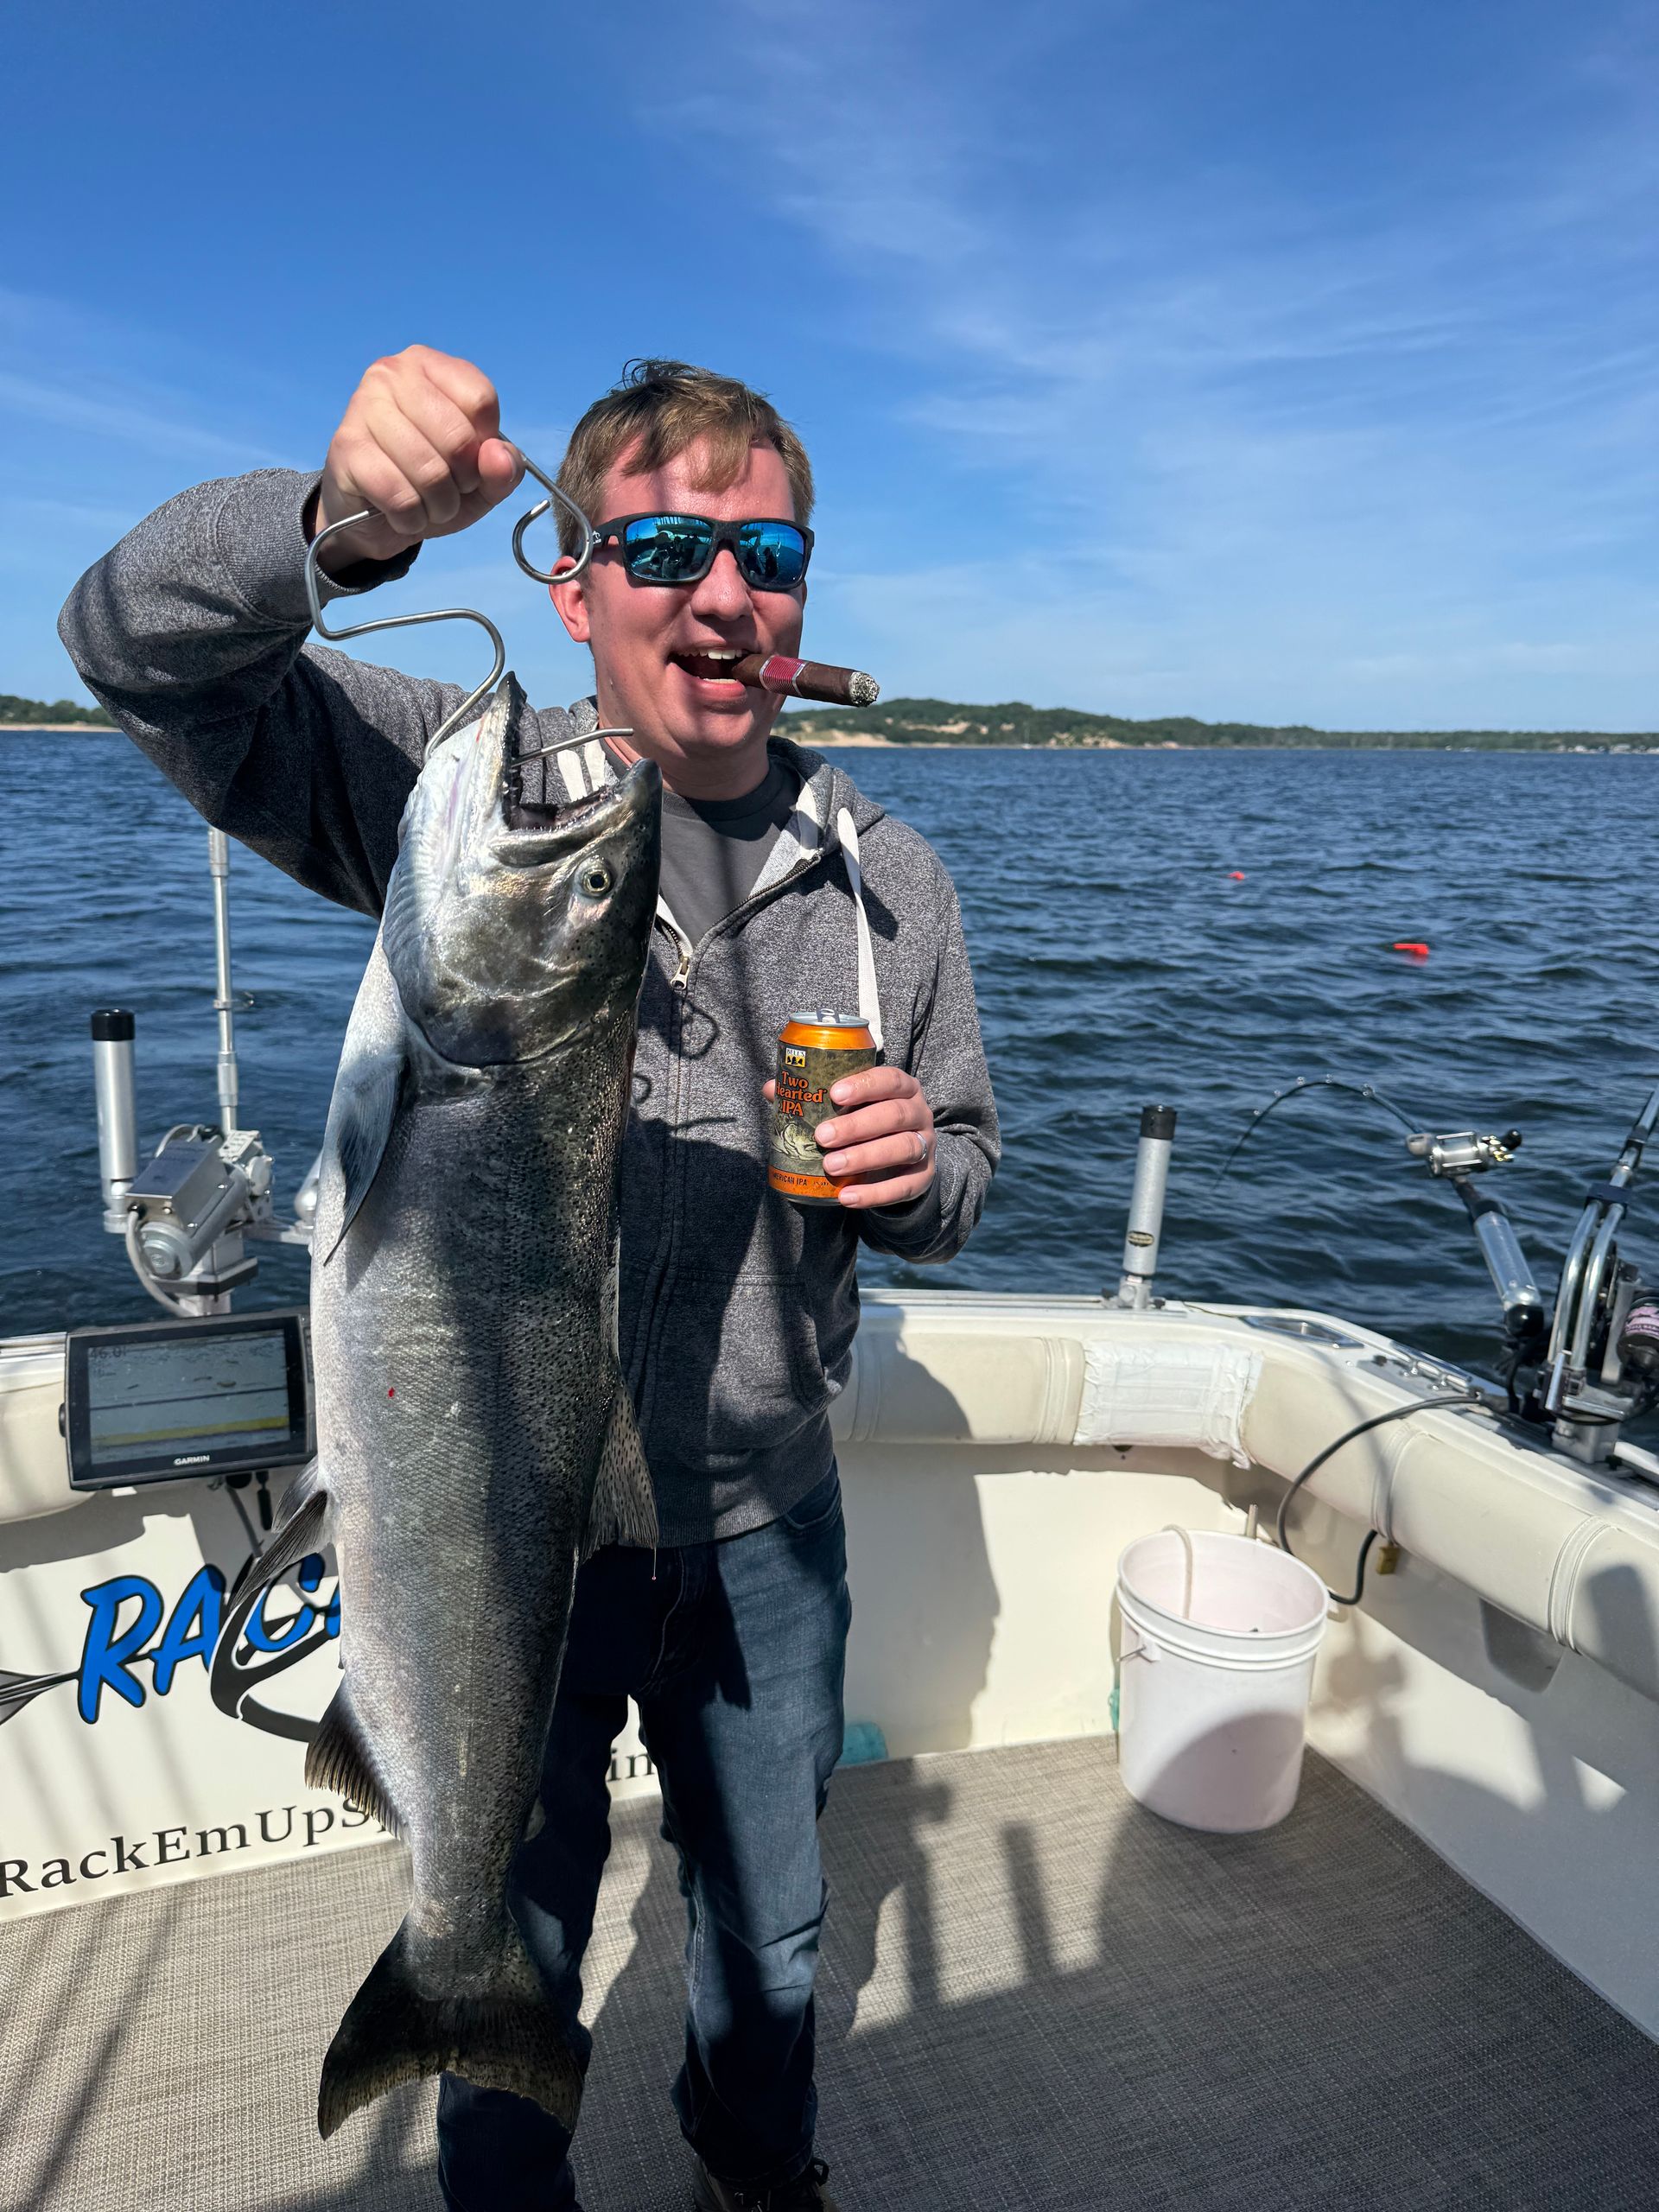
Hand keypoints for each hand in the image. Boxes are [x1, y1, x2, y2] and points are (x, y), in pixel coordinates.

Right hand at [311, 346, 523, 571]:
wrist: (370, 515)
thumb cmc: (430, 484)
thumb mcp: (480, 479)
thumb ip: (505, 468)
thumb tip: (499, 458)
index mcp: (429, 366)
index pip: (481, 399)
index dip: (486, 445)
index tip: (471, 460)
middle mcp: (392, 374)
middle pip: (457, 437)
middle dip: (463, 482)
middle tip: (449, 490)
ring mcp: (364, 406)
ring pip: (429, 471)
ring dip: (438, 506)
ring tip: (427, 505)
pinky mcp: (346, 446)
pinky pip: (399, 495)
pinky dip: (411, 518)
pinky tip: (402, 513)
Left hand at [763, 1066, 936, 1208]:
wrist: (901, 1161)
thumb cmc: (867, 1124)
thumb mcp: (849, 1108)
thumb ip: (814, 1096)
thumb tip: (771, 1088)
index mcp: (902, 1088)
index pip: (890, 1079)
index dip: (865, 1084)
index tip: (835, 1094)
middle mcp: (919, 1112)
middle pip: (894, 1114)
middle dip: (857, 1126)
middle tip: (823, 1137)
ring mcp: (926, 1145)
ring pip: (903, 1147)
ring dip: (865, 1157)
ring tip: (831, 1166)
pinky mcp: (923, 1177)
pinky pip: (904, 1187)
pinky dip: (875, 1194)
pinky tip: (847, 1197)